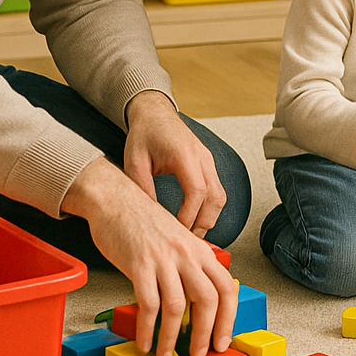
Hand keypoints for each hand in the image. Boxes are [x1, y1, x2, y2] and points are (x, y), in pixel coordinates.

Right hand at [61, 157, 236, 355]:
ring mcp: (164, 259)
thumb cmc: (143, 223)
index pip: (227, 288)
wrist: (115, 199)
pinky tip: (144, 341)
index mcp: (200, 250)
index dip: (228, 318)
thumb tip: (195, 304)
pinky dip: (147, 329)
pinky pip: (148, 304)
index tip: (221, 340)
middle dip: (204, 334)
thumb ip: (189, 267)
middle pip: (208, 300)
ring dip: (171, 338)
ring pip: (177, 307)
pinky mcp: (139, 264)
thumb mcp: (177, 241)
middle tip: (197, 355)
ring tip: (164, 355)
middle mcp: (187, 254)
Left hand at [124, 90, 224, 236]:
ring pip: (220, 196)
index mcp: (184, 155)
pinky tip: (196, 220)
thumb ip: (143, 189)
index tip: (177, 231)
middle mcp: (202, 157)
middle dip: (203, 223)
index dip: (189, 215)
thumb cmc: (144, 135)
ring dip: (210, 218)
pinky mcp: (209, 164)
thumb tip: (151, 219)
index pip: (196, 191)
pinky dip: (210, 208)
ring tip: (192, 235)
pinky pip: (217, 190)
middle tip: (188, 241)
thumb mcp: (134, 162)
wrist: (155, 114)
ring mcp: (208, 160)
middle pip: (215, 197)